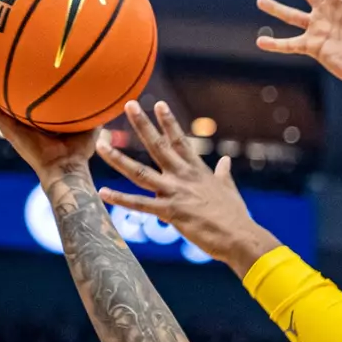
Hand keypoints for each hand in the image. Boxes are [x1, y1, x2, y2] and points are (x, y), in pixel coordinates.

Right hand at [0, 72, 99, 181]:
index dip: (23, 92)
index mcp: (38, 125)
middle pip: (7, 104)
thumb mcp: (89, 128)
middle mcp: (22, 125)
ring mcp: (12, 127)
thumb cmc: (79, 153)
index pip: (28, 106)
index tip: (20, 73)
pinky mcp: (7, 129)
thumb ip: (94, 113)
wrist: (65, 169)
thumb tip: (106, 95)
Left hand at [96, 100, 278, 276]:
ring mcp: (175, 193)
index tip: (159, 104)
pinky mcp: (171, 212)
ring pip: (140, 173)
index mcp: (198, 171)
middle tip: (129, 104)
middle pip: (158, 146)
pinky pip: (140, 204)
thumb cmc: (235, 216)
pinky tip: (102, 192)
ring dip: (118, 159)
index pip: (180, 141)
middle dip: (142, 125)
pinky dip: (120, 199)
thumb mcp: (228, 189)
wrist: (240, 237)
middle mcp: (183, 177)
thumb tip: (226, 160)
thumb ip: (223, 173)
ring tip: (100, 144)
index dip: (169, 122)